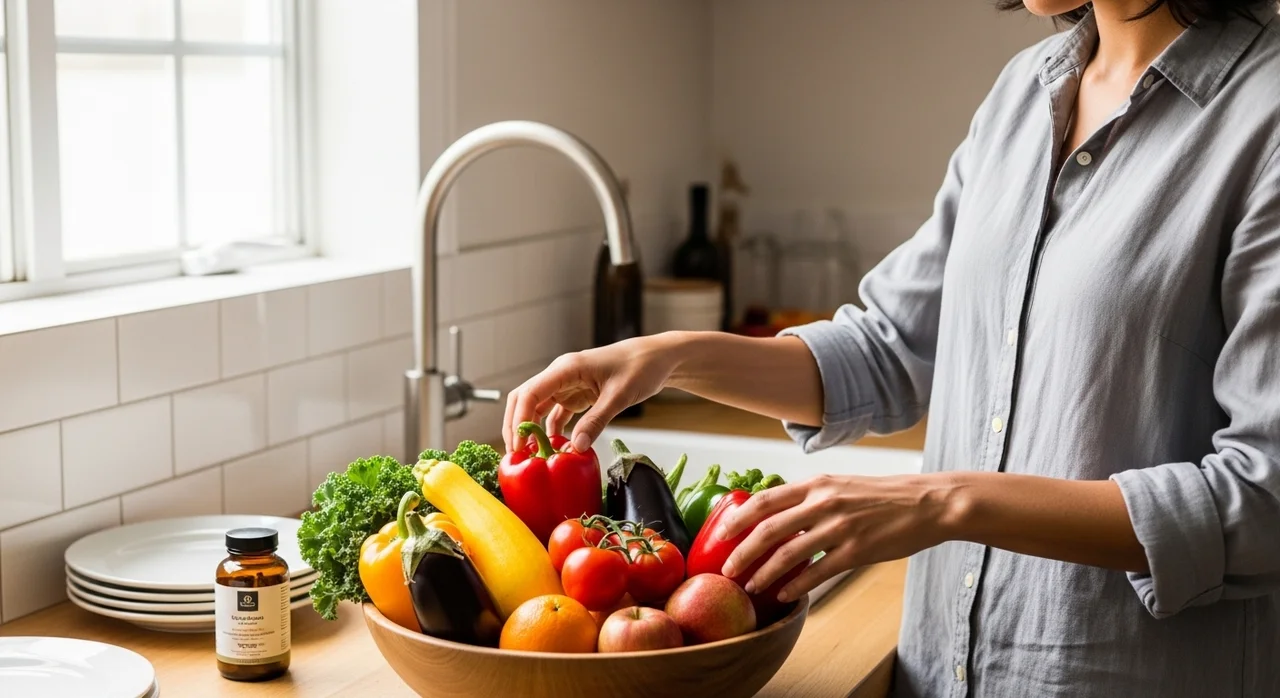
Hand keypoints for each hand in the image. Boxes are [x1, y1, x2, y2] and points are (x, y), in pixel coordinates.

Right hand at [502, 335, 678, 452]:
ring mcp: (568, 385)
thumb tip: (574, 448)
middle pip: (525, 400)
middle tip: (518, 454)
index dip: (518, 420)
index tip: (518, 445)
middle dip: (517, 426)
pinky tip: (555, 448)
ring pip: (537, 408)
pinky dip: (551, 431)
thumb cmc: (641, 367)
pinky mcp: (577, 395)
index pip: (529, 394)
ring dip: (532, 430)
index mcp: (566, 368)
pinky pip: (556, 414)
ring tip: (532, 456)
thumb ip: (596, 421)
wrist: (658, 358)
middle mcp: (561, 375)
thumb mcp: (619, 396)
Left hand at [716, 474, 956, 602]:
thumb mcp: (841, 485)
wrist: (927, 502)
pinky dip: (797, 586)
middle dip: (742, 552)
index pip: (765, 500)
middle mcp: (823, 502)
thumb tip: (780, 516)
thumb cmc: (883, 495)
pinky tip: (785, 595)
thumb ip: (811, 498)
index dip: (738, 518)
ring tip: (752, 587)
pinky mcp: (856, 551)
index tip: (721, 533)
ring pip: (788, 554)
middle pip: (768, 529)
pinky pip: (817, 573)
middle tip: (727, 569)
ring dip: (764, 574)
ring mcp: (839, 528)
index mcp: (816, 484)